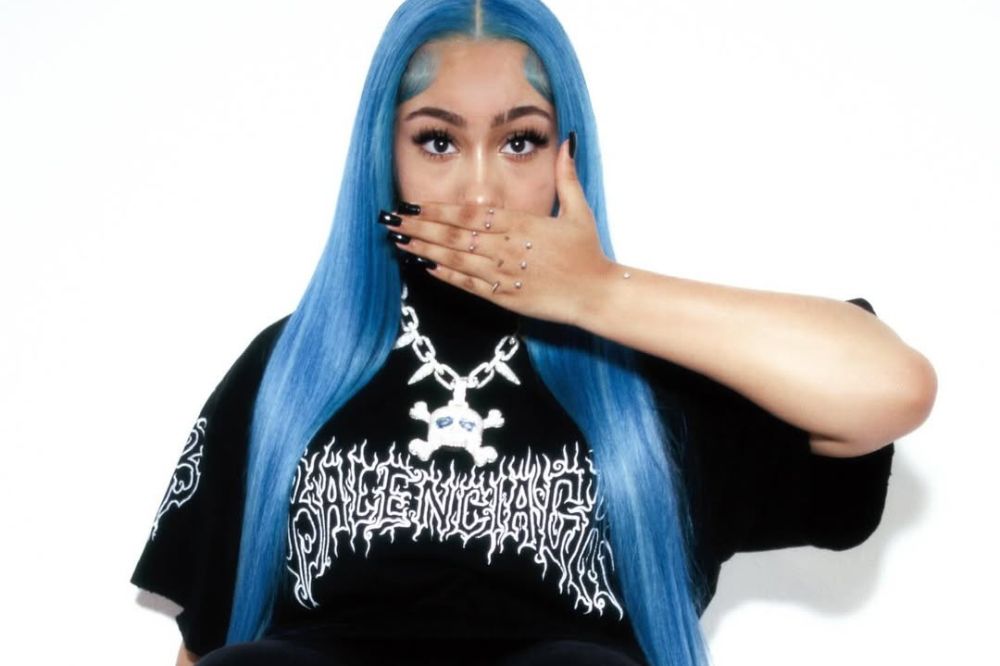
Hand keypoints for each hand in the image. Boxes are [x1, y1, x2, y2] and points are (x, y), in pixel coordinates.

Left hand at [388, 136, 614, 325]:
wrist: (596, 294)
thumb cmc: (587, 253)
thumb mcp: (578, 209)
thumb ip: (566, 175)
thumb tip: (567, 140)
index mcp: (522, 225)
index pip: (470, 214)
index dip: (438, 210)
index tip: (413, 204)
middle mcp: (507, 249)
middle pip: (454, 236)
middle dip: (418, 227)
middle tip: (389, 220)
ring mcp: (504, 275)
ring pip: (455, 260)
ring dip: (423, 250)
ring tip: (397, 241)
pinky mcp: (504, 298)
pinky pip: (467, 285)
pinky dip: (444, 276)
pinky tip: (423, 267)